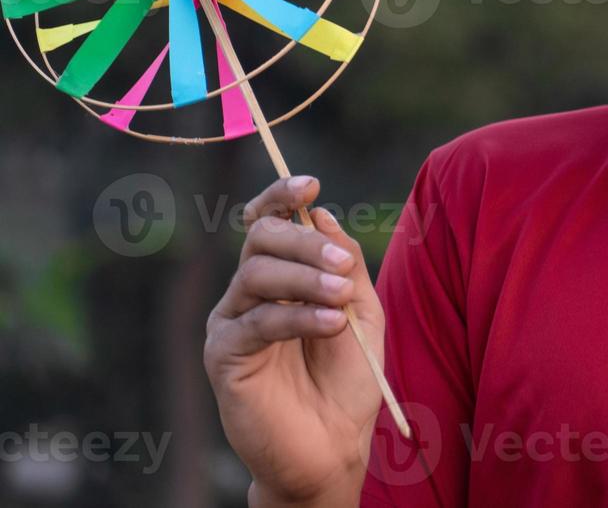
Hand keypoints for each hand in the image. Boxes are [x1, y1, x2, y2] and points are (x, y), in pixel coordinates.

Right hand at [204, 175, 383, 505]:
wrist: (334, 444)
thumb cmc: (348, 378)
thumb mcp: (362, 311)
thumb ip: (345, 264)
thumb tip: (322, 213)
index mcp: (283, 275)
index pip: (269, 220)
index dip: (282, 195)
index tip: (311, 184)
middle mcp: (251, 292)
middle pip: (261, 238)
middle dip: (304, 243)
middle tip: (342, 265)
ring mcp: (232, 321)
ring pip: (255, 273)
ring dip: (305, 279)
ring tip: (340, 300)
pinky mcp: (223, 355)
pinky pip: (256, 321)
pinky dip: (297, 316)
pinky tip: (329, 324)